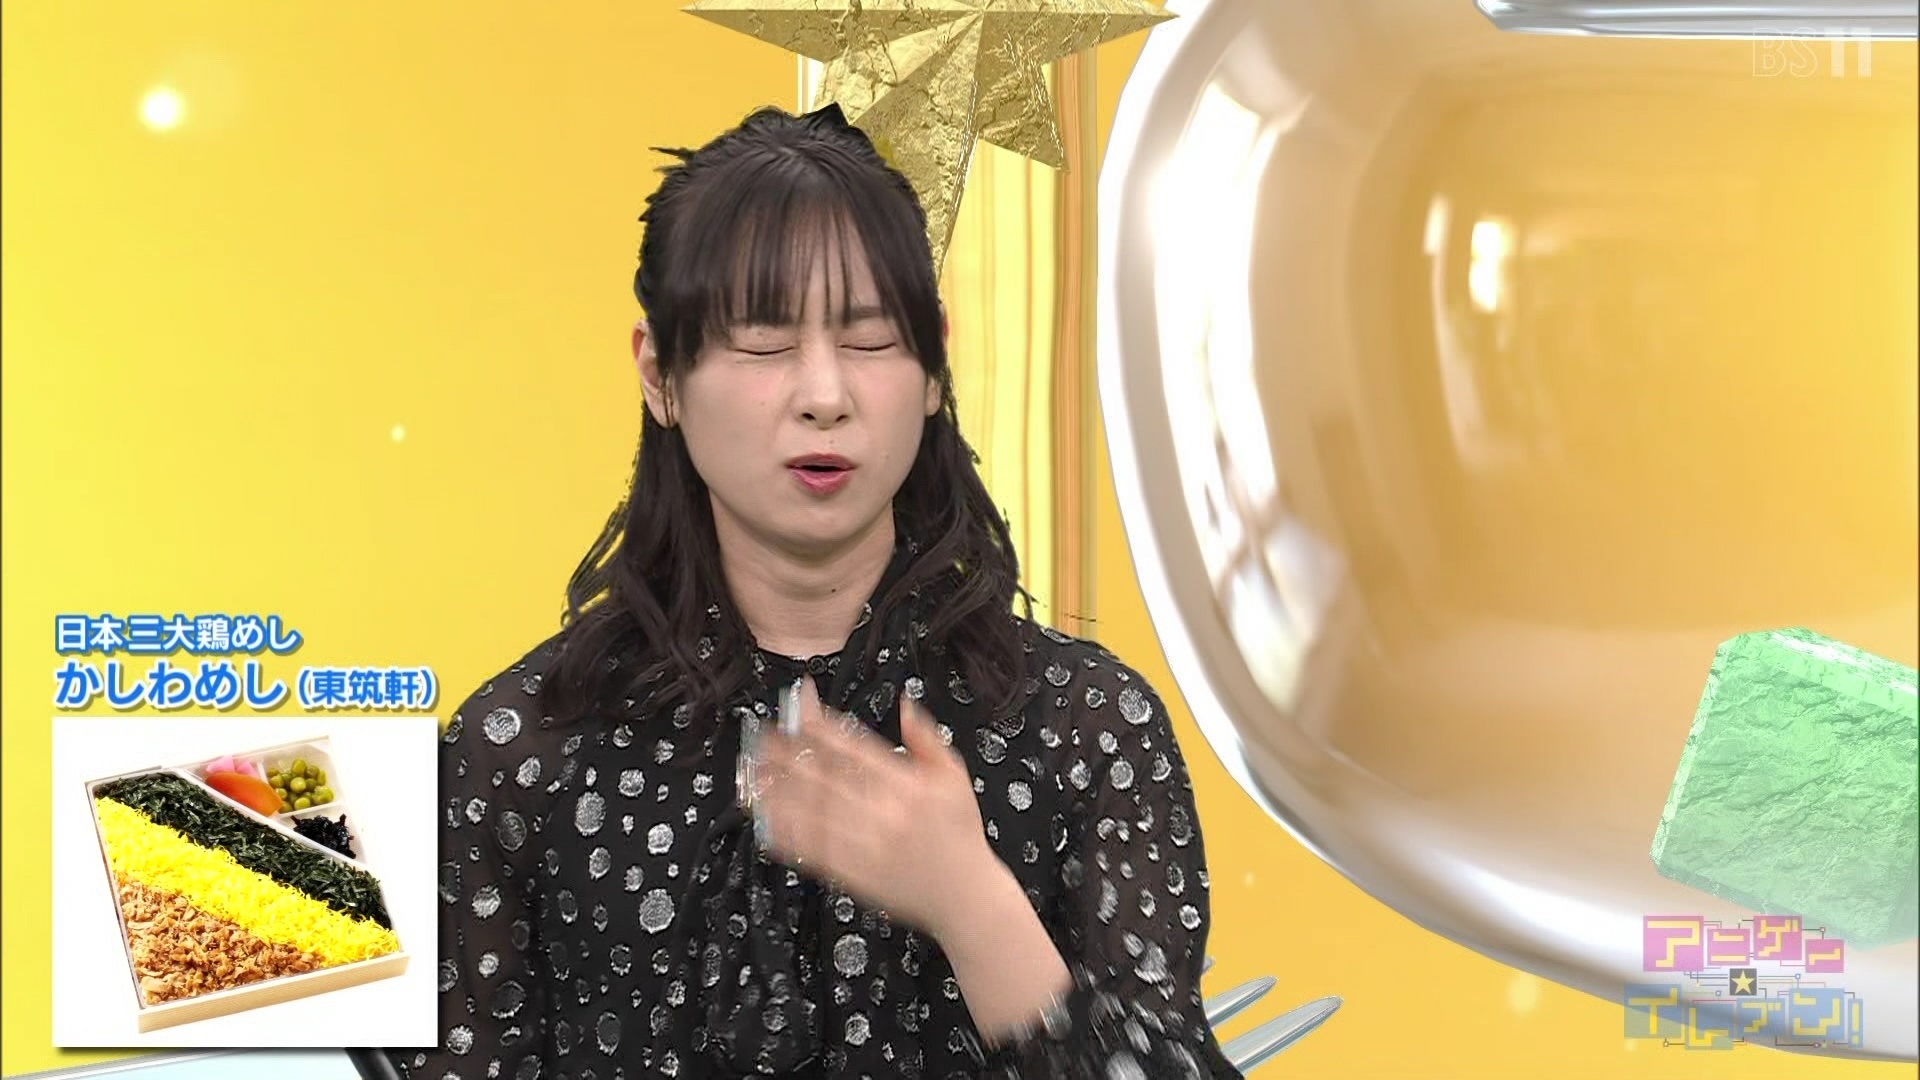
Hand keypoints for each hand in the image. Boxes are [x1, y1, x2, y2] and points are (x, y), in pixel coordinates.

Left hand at [750, 678, 1003, 939]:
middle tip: (762, 734)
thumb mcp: (955, 777)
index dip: (820, 725)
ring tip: (754, 769)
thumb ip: (927, 739)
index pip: (853, 747)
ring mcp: (863, 846)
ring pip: (810, 811)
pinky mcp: (850, 874)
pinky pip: (810, 849)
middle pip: (824, 776)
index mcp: (906, 785)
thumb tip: (905, 704)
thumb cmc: (959, 833)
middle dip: (788, 752)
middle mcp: (882, 813)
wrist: (964, 896)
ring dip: (778, 789)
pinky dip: (784, 831)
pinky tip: (765, 815)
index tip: (797, 709)